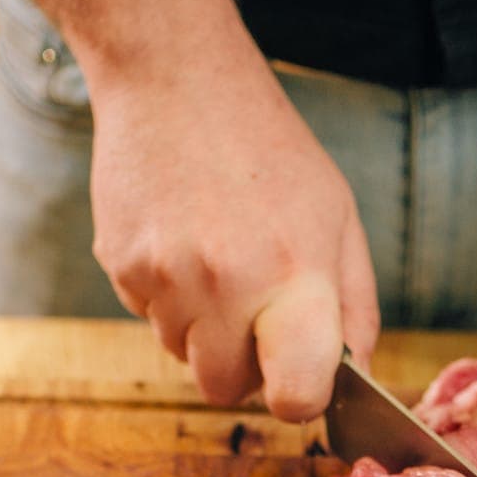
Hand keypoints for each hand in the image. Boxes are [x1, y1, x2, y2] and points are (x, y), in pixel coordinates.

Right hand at [88, 68, 378, 421]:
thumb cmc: (269, 151)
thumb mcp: (339, 218)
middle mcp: (227, 282)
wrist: (177, 80)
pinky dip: (165, 297)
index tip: (298, 375)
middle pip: (224, 390)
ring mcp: (166, 276)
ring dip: (202, 329)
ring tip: (215, 258)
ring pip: (181, 356)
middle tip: (253, 309)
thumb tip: (356, 373)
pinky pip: (146, 318)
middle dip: (241, 365)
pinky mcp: (120, 265)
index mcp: (296, 274)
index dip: (299, 396)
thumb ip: (355, 305)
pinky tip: (181, 240)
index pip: (296, 395)